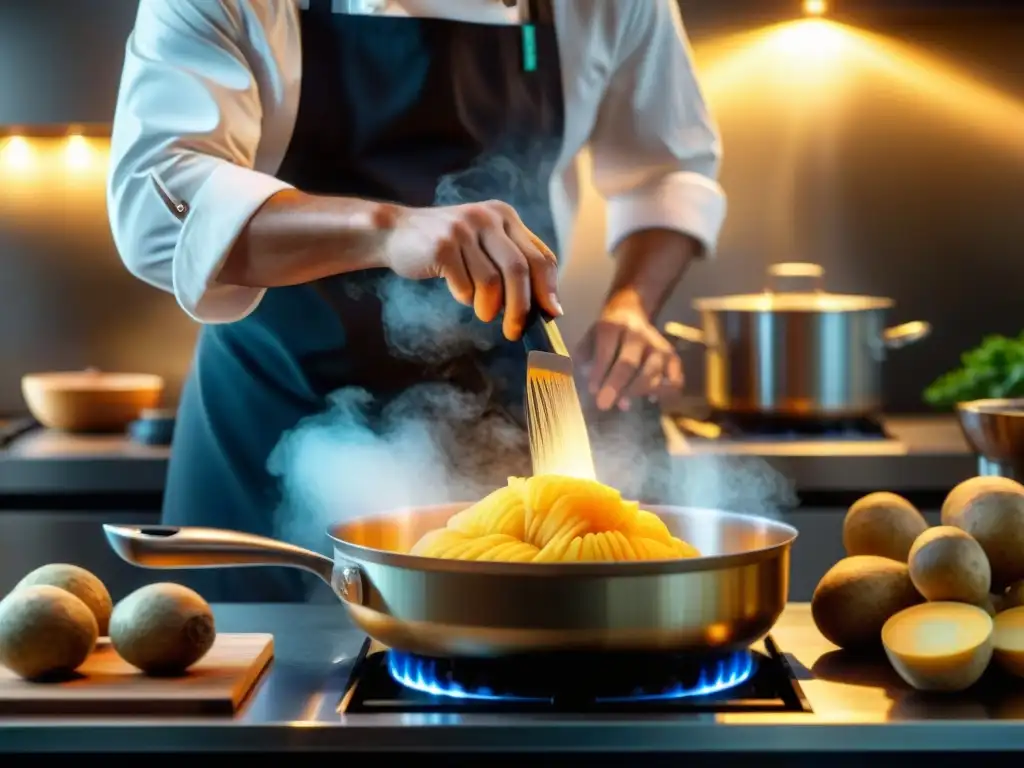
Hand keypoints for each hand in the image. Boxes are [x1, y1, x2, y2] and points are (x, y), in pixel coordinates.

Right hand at [381, 201, 561, 339]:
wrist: (394, 232)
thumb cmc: (445, 248)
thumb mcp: (483, 245)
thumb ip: (510, 265)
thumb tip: (546, 307)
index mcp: (505, 216)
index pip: (541, 256)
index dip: (549, 288)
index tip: (550, 314)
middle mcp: (488, 217)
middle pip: (520, 270)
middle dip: (522, 308)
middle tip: (515, 331)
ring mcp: (464, 229)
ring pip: (492, 282)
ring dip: (490, 307)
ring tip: (482, 312)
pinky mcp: (442, 245)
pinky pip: (465, 286)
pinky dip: (465, 298)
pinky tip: (458, 291)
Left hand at [578, 295, 683, 411]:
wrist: (631, 313)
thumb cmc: (607, 333)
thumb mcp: (590, 336)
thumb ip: (585, 357)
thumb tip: (587, 383)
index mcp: (615, 326)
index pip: (607, 350)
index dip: (599, 372)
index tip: (592, 390)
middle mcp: (639, 334)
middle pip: (630, 363)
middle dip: (616, 386)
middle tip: (603, 405)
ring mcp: (659, 346)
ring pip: (652, 373)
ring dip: (636, 392)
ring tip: (622, 404)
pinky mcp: (673, 357)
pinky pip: (674, 380)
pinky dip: (664, 393)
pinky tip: (649, 399)